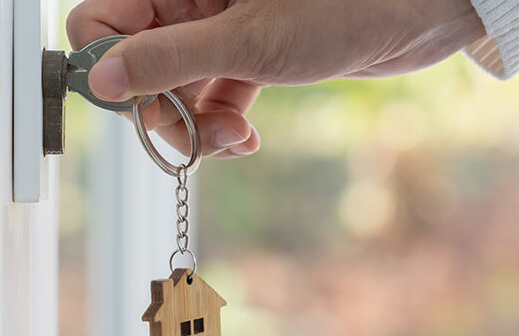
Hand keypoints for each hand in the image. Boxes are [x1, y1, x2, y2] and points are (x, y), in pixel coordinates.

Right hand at [67, 0, 484, 157]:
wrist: (419, 14)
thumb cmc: (341, 8)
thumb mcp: (246, 42)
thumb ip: (166, 58)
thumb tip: (100, 78)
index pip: (99, 20)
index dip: (108, 67)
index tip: (133, 105)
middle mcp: (189, 1)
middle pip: (136, 64)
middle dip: (161, 110)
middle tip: (197, 138)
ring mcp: (217, 28)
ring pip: (174, 86)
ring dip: (194, 124)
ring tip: (233, 138)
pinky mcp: (247, 52)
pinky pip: (209, 93)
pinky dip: (219, 121)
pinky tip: (244, 136)